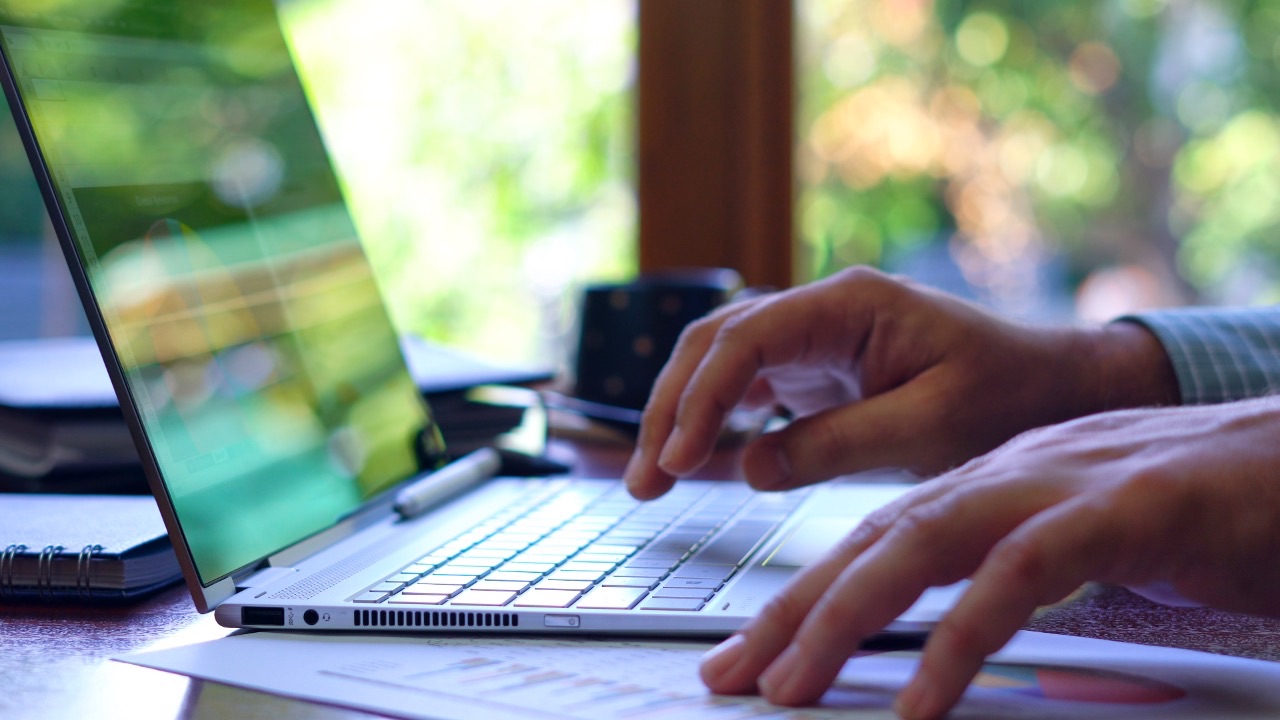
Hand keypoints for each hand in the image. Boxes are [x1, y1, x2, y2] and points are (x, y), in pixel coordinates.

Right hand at [624, 266, 1177, 499]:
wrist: (1058, 387)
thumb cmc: (1011, 396)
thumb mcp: (931, 427)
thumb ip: (837, 444)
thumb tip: (749, 467)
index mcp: (850, 305)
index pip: (746, 339)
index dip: (702, 398)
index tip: (678, 458)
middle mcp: (824, 310)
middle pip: (715, 343)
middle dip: (671, 407)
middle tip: (647, 480)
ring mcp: (817, 337)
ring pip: (721, 362)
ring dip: (683, 414)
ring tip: (655, 478)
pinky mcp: (820, 368)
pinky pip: (748, 385)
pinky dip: (715, 421)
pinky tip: (696, 459)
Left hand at [697, 398, 1279, 717]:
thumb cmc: (1196, 512)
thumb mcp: (1080, 544)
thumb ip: (1007, 570)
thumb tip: (942, 625)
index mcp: (992, 484)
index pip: (874, 539)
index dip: (803, 597)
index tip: (749, 655)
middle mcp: (1007, 477)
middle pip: (873, 541)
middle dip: (793, 611)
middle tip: (732, 676)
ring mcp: (1059, 486)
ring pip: (921, 545)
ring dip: (844, 619)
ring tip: (790, 688)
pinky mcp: (1121, 513)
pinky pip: (1019, 578)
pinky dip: (962, 639)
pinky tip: (922, 703)